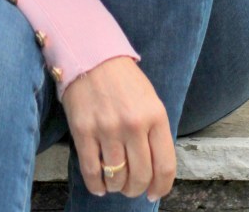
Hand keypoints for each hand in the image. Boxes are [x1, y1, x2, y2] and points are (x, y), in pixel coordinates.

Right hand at [61, 56, 176, 200]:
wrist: (92, 56)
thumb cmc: (124, 80)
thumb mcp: (150, 100)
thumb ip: (155, 131)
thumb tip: (155, 169)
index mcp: (155, 116)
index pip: (165, 165)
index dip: (161, 186)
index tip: (155, 192)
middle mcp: (133, 125)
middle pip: (141, 176)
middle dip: (137, 189)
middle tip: (132, 188)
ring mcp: (107, 129)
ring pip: (117, 178)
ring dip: (117, 187)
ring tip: (116, 182)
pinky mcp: (84, 132)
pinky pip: (92, 171)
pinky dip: (97, 185)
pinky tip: (100, 184)